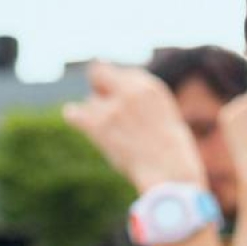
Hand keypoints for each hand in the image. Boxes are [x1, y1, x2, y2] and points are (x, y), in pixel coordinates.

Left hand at [64, 62, 204, 193]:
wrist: (170, 172)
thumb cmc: (172, 153)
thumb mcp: (166, 116)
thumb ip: (144, 103)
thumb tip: (121, 99)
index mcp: (151, 87)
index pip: (126, 72)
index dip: (121, 85)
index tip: (121, 99)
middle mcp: (131, 91)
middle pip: (99, 74)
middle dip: (101, 87)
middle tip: (107, 107)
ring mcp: (113, 108)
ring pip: (91, 101)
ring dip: (96, 112)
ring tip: (112, 132)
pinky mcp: (99, 126)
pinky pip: (74, 113)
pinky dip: (74, 116)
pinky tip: (77, 120)